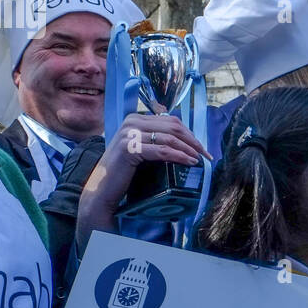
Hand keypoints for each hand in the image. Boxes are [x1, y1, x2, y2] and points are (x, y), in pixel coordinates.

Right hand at [76, 112, 209, 245]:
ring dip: (188, 148)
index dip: (189, 132)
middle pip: (173, 126)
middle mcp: (132, 122)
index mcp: (136, 118)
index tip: (200, 146)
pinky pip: (162, 150)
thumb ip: (156, 139)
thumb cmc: (124, 171)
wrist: (103, 189)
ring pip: (169, 137)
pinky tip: (189, 162)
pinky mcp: (130, 148)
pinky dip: (179, 156)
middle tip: (205, 154)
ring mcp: (129, 134)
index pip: (170, 120)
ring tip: (199, 159)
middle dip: (192, 140)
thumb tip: (185, 140)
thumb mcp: (140, 149)